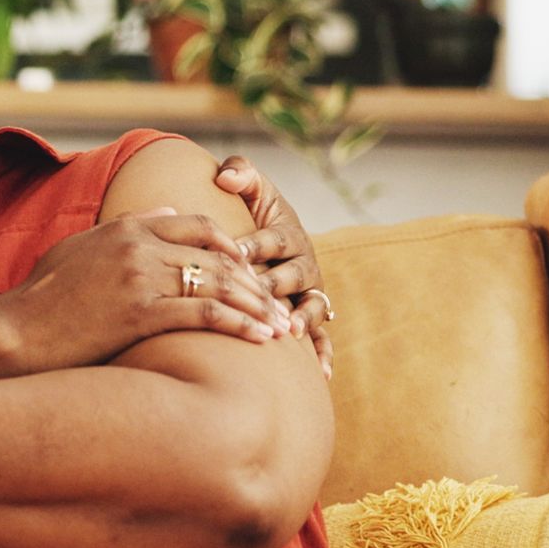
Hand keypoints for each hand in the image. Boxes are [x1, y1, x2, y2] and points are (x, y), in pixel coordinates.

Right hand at [3, 207, 293, 374]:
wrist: (15, 332)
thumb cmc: (40, 297)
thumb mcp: (78, 248)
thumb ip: (125, 225)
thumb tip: (165, 210)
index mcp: (126, 228)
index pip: (196, 224)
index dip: (230, 245)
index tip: (249, 268)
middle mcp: (138, 246)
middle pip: (217, 255)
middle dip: (254, 281)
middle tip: (279, 303)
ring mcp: (141, 278)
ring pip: (219, 283)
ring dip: (257, 305)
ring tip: (281, 327)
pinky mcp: (140, 312)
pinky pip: (205, 314)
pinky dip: (240, 324)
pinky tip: (261, 339)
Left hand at [214, 156, 334, 377]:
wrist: (262, 239)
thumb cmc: (251, 214)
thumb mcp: (250, 191)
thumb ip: (241, 173)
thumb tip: (226, 175)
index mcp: (288, 233)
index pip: (274, 239)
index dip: (256, 244)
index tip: (236, 252)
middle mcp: (304, 264)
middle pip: (293, 275)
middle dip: (276, 285)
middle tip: (259, 295)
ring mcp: (309, 293)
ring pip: (312, 307)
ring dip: (303, 319)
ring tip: (290, 332)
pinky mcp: (310, 317)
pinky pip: (322, 338)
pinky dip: (322, 354)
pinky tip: (320, 374)